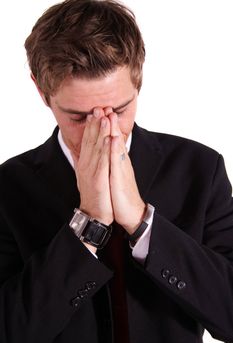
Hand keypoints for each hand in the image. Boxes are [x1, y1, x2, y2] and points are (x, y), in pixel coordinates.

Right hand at [71, 108, 113, 225]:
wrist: (95, 213)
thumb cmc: (95, 194)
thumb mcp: (87, 175)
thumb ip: (85, 161)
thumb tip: (81, 149)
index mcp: (85, 163)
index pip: (88, 141)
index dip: (91, 126)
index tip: (95, 112)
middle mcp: (86, 165)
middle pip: (91, 141)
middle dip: (95, 124)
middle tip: (98, 107)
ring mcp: (91, 172)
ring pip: (96, 148)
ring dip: (100, 132)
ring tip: (104, 117)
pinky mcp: (98, 180)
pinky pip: (102, 162)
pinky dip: (105, 150)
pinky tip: (108, 139)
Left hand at [108, 112, 145, 233]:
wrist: (130, 212)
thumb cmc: (120, 194)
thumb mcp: (112, 175)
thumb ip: (108, 163)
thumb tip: (103, 154)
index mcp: (116, 161)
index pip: (110, 140)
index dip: (105, 127)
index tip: (99, 113)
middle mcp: (120, 162)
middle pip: (114, 139)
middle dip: (109, 122)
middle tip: (104, 106)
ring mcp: (122, 169)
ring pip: (117, 147)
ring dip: (112, 131)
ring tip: (109, 115)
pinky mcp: (122, 178)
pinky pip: (117, 162)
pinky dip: (115, 150)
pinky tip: (113, 139)